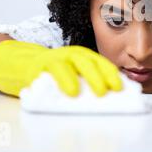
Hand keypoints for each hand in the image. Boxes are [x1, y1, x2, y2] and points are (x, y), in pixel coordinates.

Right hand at [0, 40, 122, 96]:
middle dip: (96, 76)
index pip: (101, 63)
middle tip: (103, 92)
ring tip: (74, 93)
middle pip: (87, 62)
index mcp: (86, 57)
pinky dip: (53, 80)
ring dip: (70, 78)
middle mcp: (72, 55)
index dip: (110, 74)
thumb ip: (90, 80)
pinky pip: (48, 71)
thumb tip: (110, 97)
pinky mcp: (40, 66)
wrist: (32, 65)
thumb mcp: (78, 74)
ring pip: (65, 65)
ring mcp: (56, 58)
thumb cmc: (60, 74)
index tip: (119, 87)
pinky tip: (56, 89)